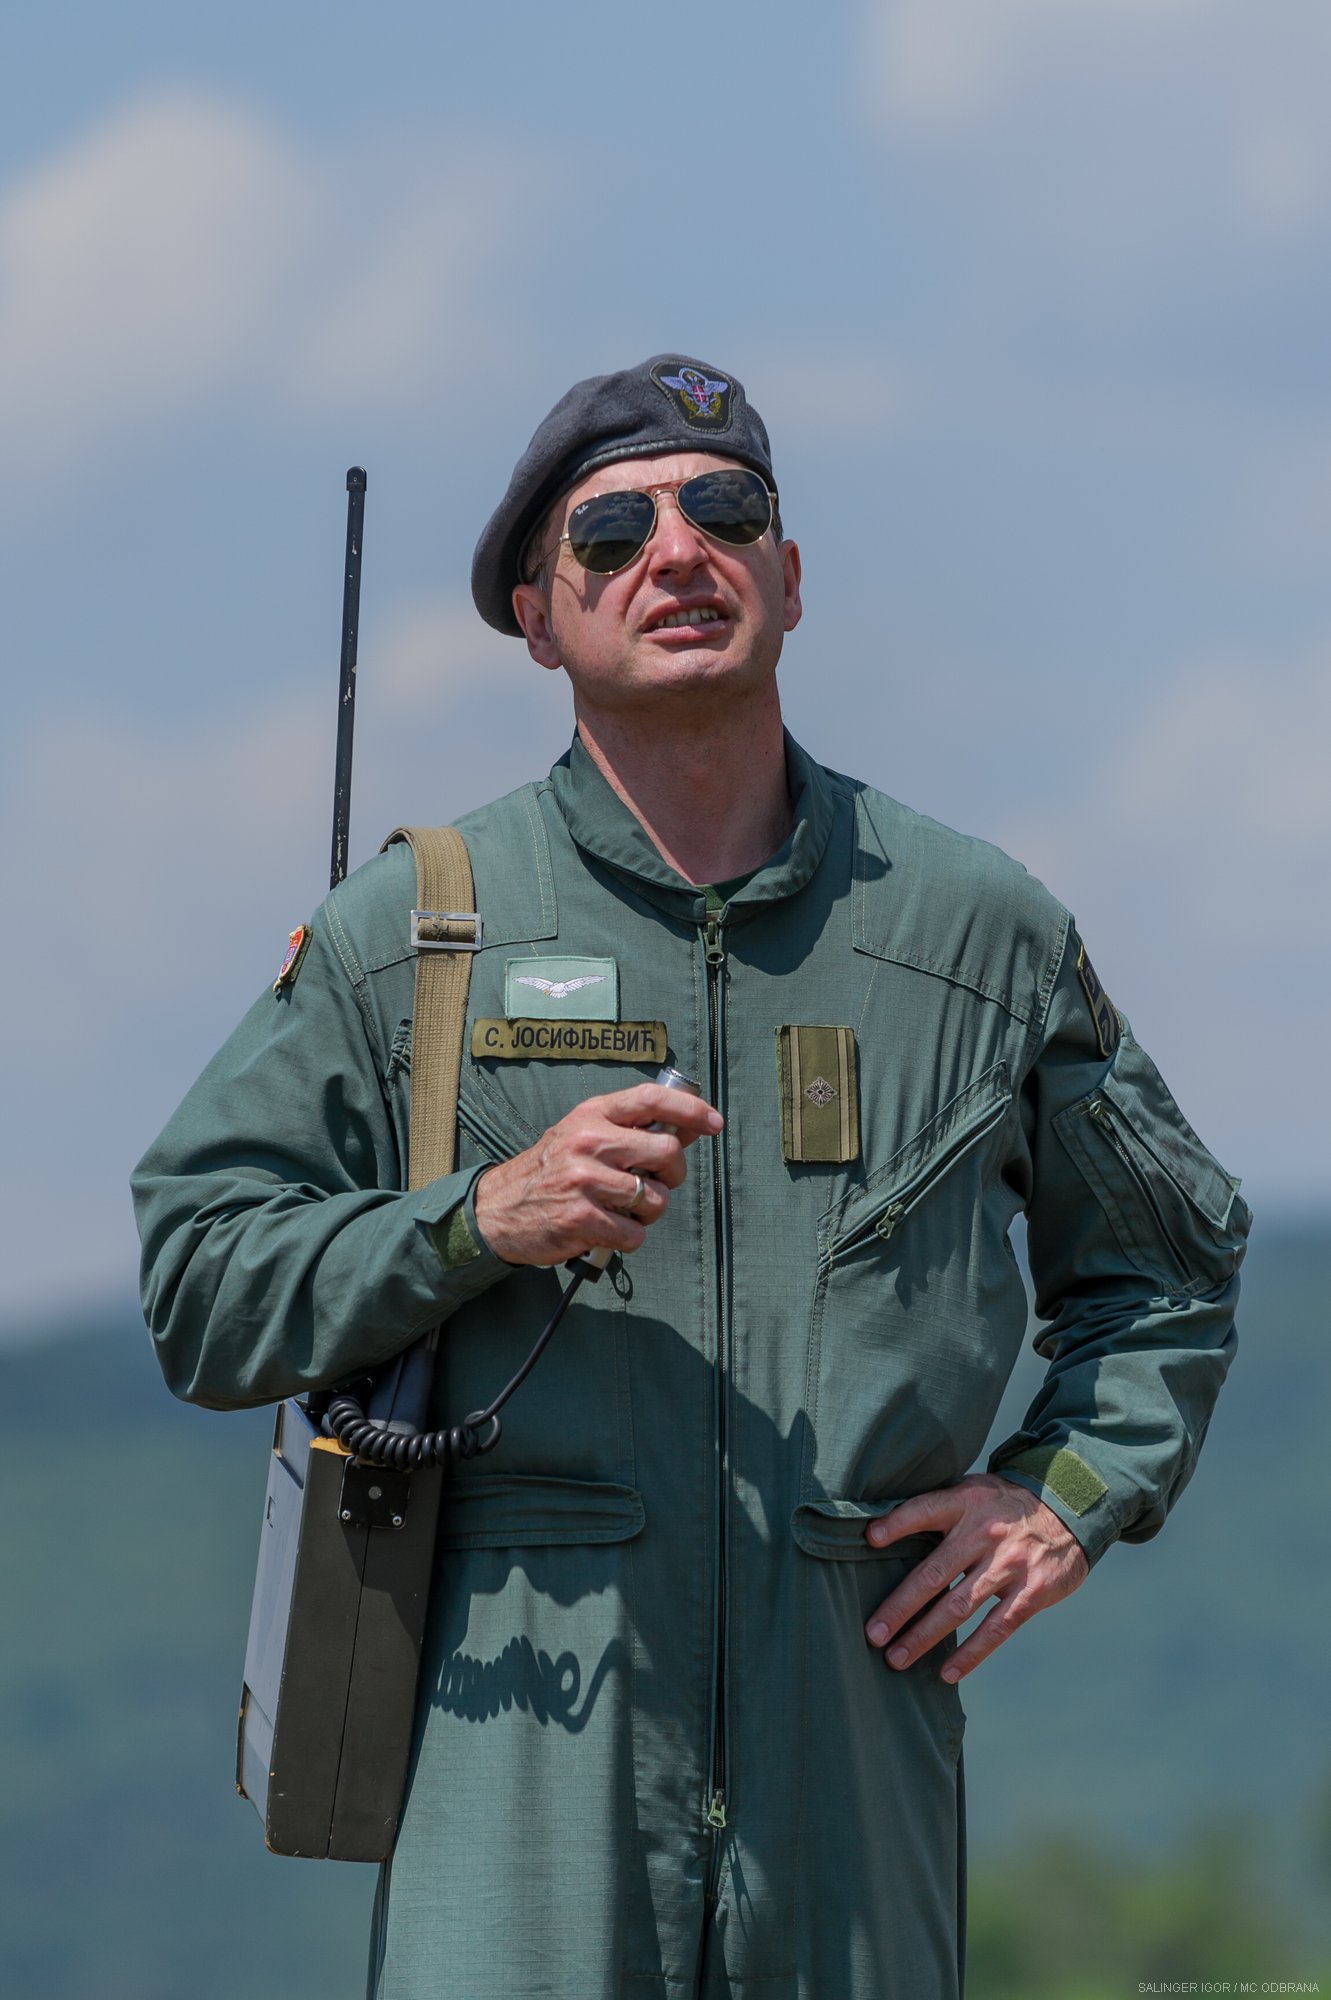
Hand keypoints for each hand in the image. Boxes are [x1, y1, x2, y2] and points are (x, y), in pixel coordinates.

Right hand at [473, 1082, 721, 1266]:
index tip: (714, 1122)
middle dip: (673, 1175)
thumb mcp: (584, 1134)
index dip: (691, 1109)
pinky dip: (629, 1238)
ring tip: (623, 1210)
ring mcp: (584, 1180)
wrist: (496, 1210)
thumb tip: (691, 1125)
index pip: (651, 1099)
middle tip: (656, 1183)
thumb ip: (633, 1129)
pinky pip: (635, 1234)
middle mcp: (589, 1142)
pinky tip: (608, 1229)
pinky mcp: (582, 1218)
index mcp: (591, 1114)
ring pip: (655, 1199)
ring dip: (648, 1212)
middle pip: (666, 1152)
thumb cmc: (549, 1170)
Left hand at [862, 1473, 1088, 1682]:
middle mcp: (984, 1534)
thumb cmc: (1003, 1506)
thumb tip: (879, 1531)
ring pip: (958, 1607)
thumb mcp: (972, 1492)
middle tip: (872, 1635)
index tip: (868, 1539)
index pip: (924, 1510)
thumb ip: (937, 1509)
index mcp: (965, 1503)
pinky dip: (970, 1654)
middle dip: (900, 1607)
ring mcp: (1009, 1565)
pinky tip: (947, 1672)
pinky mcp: (1031, 1592)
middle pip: (934, 1574)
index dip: (896, 1524)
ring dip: (924, 1636)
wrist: (1068, 1508)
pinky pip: (995, 1629)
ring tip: (897, 1658)